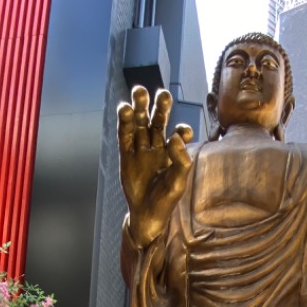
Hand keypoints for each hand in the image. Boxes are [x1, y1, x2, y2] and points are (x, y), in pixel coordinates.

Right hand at [118, 86, 192, 246]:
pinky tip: (124, 108)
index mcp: (173, 152)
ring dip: (140, 108)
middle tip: (162, 93)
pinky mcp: (126, 155)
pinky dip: (124, 122)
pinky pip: (125, 135)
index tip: (183, 132)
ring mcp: (140, 150)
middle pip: (158, 121)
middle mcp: (157, 147)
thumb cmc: (165, 200)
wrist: (146, 215)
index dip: (181, 131)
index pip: (179, 134)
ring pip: (140, 124)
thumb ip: (180, 160)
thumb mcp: (178, 182)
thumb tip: (175, 136)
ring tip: (139, 91)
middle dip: (160, 107)